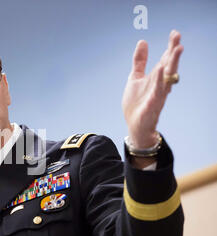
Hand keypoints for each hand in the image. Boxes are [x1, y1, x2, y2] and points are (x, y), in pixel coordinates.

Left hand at [122, 30, 183, 148]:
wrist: (134, 125)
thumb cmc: (136, 102)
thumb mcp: (135, 78)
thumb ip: (139, 61)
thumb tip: (143, 41)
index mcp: (156, 77)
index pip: (165, 59)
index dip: (170, 47)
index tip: (174, 33)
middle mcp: (160, 84)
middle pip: (169, 66)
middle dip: (174, 52)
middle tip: (178, 37)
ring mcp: (158, 94)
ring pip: (168, 77)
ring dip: (172, 63)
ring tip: (176, 49)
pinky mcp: (152, 104)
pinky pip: (158, 91)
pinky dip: (159, 81)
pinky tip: (160, 70)